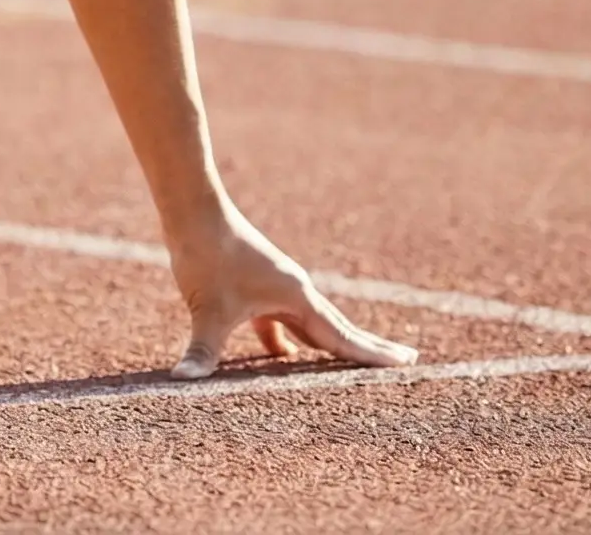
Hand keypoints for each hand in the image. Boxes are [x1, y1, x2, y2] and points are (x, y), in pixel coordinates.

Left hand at [165, 200, 415, 379]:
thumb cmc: (206, 256)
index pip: (342, 336)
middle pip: (339, 328)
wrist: (193, 211)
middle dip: (369, 348)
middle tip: (407, 361)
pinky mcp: (256, 286)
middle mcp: (295, 292)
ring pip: (312, 324)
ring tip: (353, 363)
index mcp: (296, 298)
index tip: (407, 364)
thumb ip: (202, 350)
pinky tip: (282, 356)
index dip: (372, 354)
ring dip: (332, 344)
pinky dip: (287, 340)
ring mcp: (277, 288)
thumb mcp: (208, 309)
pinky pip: (281, 320)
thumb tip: (183, 379)